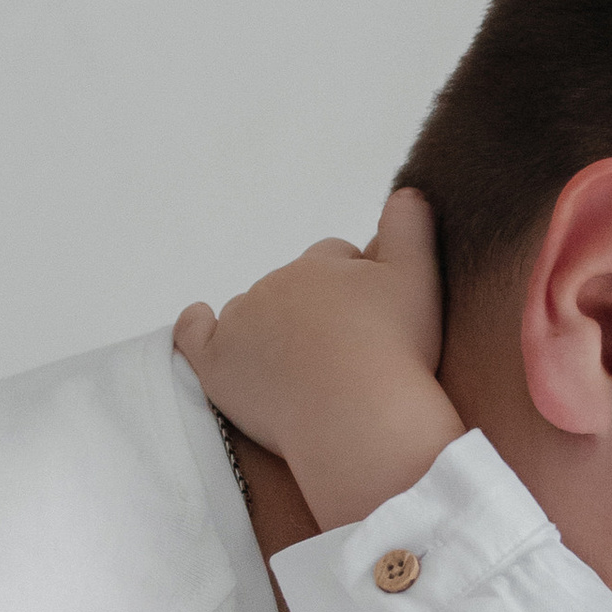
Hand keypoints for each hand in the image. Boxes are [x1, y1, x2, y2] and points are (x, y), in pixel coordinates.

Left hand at [175, 189, 464, 531]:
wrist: (362, 420)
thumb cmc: (396, 354)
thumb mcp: (418, 277)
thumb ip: (409, 227)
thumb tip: (404, 192)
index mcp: (320, 264)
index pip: (331, 258)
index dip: (352, 283)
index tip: (368, 317)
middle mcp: (276, 285)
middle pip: (291, 288)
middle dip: (312, 310)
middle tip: (343, 353)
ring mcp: (242, 325)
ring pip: (250, 313)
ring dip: (268, 329)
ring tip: (302, 369)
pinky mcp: (218, 365)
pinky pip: (193, 336)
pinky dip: (194, 326)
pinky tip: (197, 321)